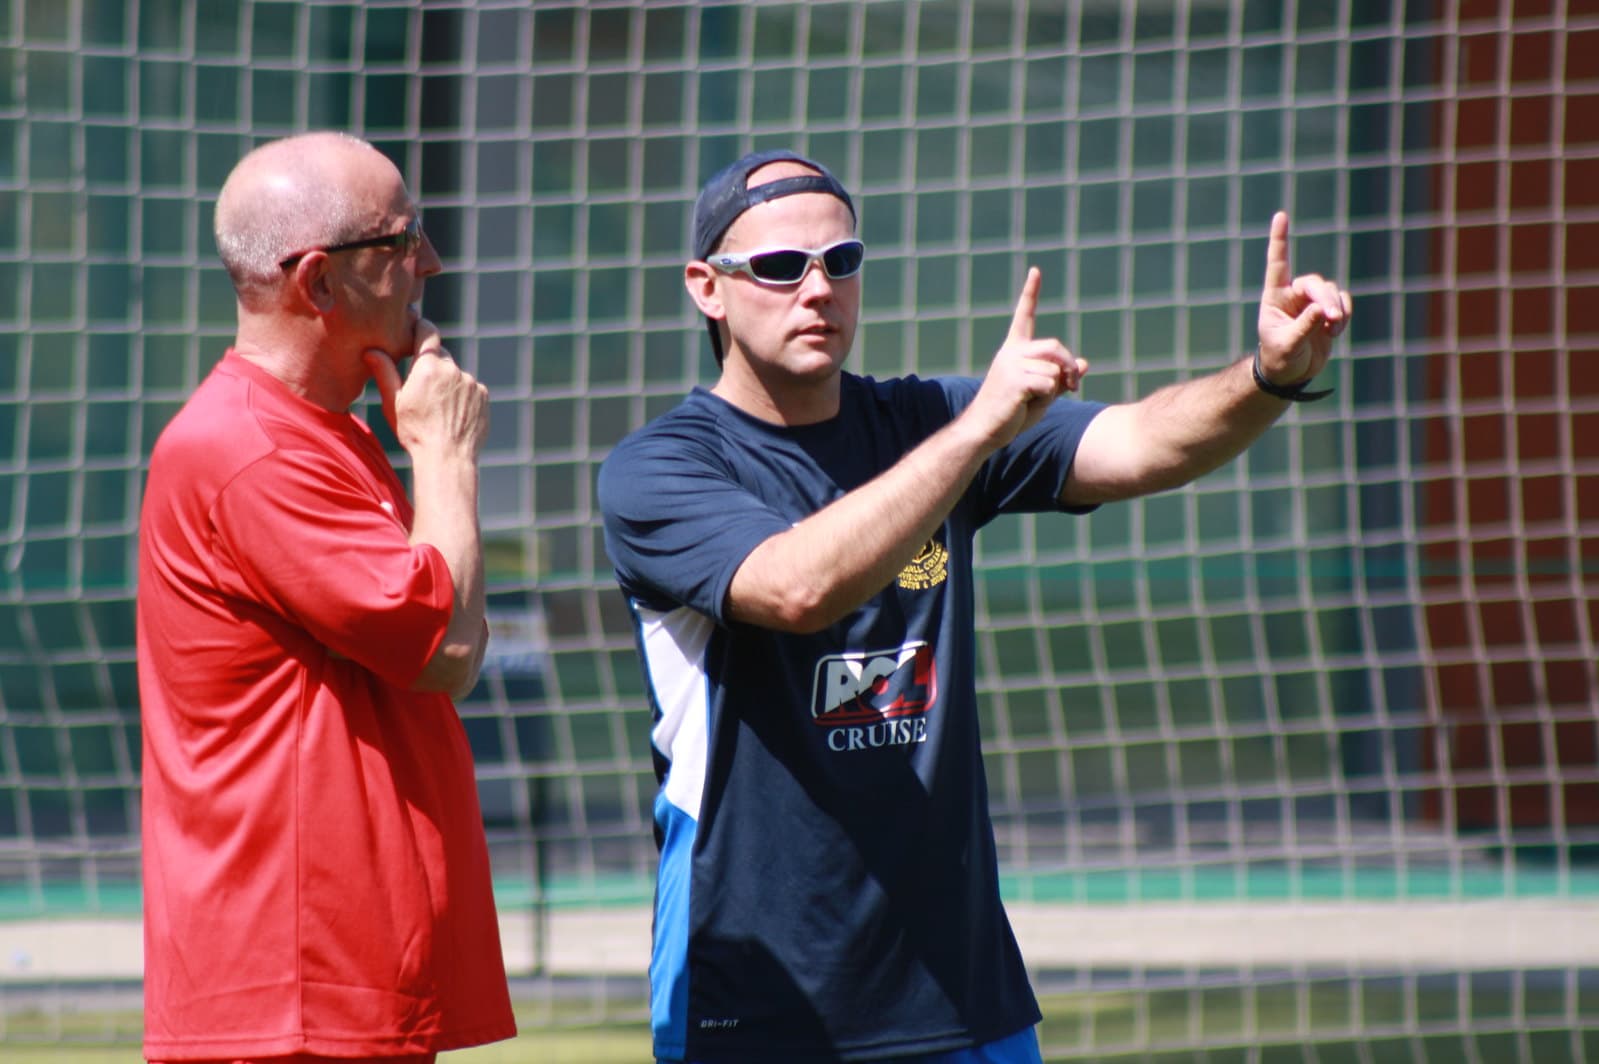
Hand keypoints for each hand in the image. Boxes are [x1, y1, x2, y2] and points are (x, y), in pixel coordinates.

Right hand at [363, 319, 488, 459]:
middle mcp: (453, 369)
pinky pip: (471, 389)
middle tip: (422, 388)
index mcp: (428, 366)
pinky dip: (463, 396)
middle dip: (431, 365)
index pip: (427, 331)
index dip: (420, 328)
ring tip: (438, 410)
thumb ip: (384, 372)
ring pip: (457, 374)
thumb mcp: (393, 402)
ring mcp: (472, 382)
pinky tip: (453, 415)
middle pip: (441, 356)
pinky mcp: (484, 396)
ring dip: (448, 383)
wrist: (447, 458)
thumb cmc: (415, 432)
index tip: (416, 329)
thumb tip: (371, 351)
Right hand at [962, 268, 1088, 448]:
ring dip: (1055, 390)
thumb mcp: (1041, 393)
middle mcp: (1011, 352)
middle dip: (1068, 367)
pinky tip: (1028, 404)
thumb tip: (1084, 362)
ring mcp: (1011, 364)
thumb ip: (1060, 377)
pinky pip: (1049, 383)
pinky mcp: (1015, 380)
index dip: (1031, 292)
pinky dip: (1047, 397)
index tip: (1036, 271)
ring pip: (1054, 370)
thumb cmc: (1010, 414)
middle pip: (1054, 346)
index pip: (1024, 315)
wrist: (984, 431)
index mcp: (1014, 350)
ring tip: (1034, 402)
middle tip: (1073, 387)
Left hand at [1256, 212, 1351, 385]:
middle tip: (1331, 319)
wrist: (1289, 373)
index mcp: (1275, 297)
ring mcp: (1311, 302)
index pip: (1278, 263)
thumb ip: (1303, 327)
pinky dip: (1344, 313)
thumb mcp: (1286, 346)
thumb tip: (1322, 310)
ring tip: (1332, 329)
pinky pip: (1342, 302)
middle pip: (1315, 284)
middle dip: (1326, 300)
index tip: (1280, 215)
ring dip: (1336, 309)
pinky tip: (1335, 330)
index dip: (1280, 239)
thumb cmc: (1279, 358)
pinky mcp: (1327, 312)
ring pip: (1331, 292)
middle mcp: (1293, 295)